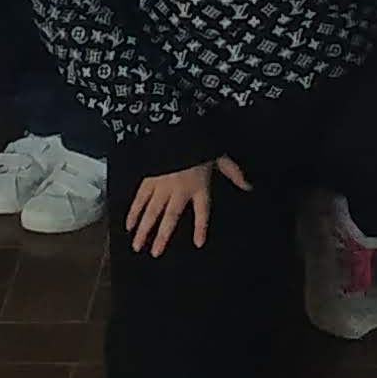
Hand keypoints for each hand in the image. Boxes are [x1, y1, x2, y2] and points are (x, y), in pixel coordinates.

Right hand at [125, 153, 247, 256]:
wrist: (175, 124)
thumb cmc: (199, 141)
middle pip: (169, 218)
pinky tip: (128, 224)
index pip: (202, 212)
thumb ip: (233, 173)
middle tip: (155, 253)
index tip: (198, 242)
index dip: (200, 228)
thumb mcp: (220, 155)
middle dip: (162, 237)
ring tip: (137, 245)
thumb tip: (249, 186)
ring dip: (143, 229)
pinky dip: (133, 211)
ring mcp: (161, 184)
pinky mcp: (148, 177)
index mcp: (198, 186)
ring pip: (150, 212)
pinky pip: (139, 198)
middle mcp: (179, 190)